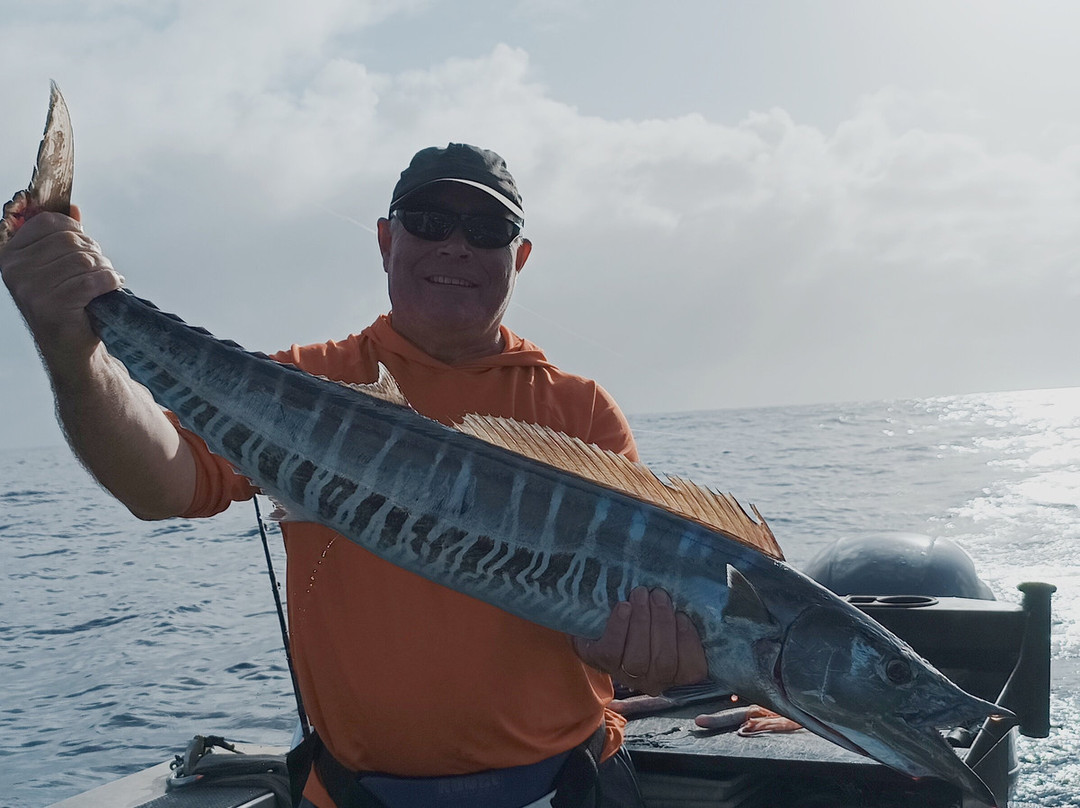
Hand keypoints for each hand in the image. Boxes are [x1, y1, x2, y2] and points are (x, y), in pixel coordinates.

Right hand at [1, 206, 121, 366]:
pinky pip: (92, 281)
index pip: (48, 222)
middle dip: (95, 252)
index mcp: (10, 255)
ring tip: (104, 281)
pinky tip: (111, 288)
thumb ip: (62, 236)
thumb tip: (74, 207)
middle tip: (100, 268)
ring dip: (104, 268)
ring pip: (83, 260)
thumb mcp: (59, 266)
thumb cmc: (67, 304)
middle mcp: (14, 270)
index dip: (75, 230)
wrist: (71, 347)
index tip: (85, 246)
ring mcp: (30, 289)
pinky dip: (109, 282)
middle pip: (69, 241)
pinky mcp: (51, 305)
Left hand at [572, 586, 708, 695]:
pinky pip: (612, 650)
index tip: (682, 615)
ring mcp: (626, 675)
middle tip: (658, 594)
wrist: (600, 626)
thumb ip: (678, 618)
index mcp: (676, 672)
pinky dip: (619, 627)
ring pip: (638, 658)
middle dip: (662, 623)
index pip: (693, 669)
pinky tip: (623, 607)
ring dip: (641, 622)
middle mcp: (653, 681)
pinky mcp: (602, 664)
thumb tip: (687, 601)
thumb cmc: (643, 622)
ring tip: (640, 595)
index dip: (689, 643)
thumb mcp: (665, 622)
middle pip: (664, 661)